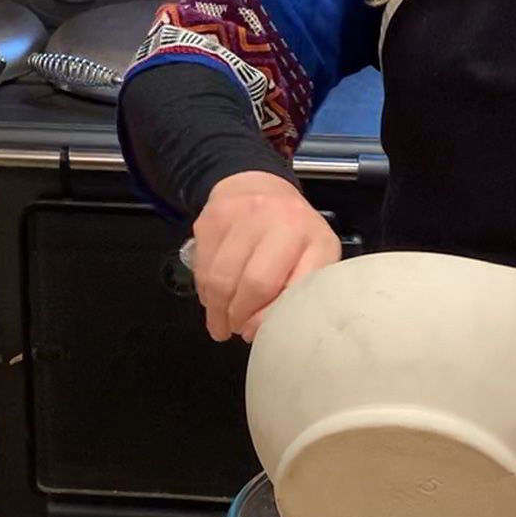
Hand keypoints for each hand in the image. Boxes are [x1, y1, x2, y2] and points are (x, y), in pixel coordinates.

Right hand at [192, 171, 340, 341]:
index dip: (269, 319)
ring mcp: (244, 216)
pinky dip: (204, 289)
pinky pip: (201, 267)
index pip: (291, 289)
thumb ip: (295, 293)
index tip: (256, 333)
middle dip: (238, 316)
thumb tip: (257, 329)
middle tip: (234, 329)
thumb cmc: (289, 232)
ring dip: (216, 309)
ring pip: (220, 279)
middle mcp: (282, 221)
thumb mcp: (311, 258)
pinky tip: (213, 294)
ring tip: (220, 321)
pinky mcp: (212, 218)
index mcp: (314, 239)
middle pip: (252, 285)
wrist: (256, 184)